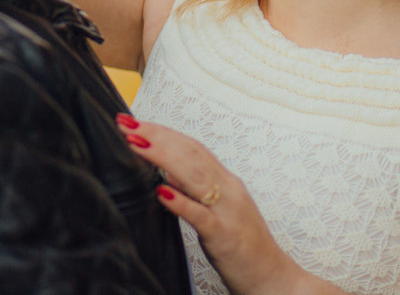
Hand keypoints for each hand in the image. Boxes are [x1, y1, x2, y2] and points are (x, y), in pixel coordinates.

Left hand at [115, 115, 311, 294]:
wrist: (272, 278)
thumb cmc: (243, 245)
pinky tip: (161, 192)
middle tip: (127, 123)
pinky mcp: (224, 235)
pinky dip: (181, 202)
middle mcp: (228, 190)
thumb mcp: (218, 210)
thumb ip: (197, 190)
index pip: (192, 147)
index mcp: (226, 181)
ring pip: (194, 176)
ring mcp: (227, 211)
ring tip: (136, 143)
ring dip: (162, 157)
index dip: (164, 132)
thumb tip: (166, 173)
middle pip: (190, 154)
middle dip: (157, 136)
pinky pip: (201, 216)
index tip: (136, 122)